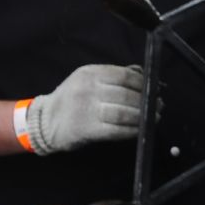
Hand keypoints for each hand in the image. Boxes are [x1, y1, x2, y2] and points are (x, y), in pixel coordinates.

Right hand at [26, 64, 145, 154]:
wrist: (46, 121)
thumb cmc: (73, 100)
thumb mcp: (88, 80)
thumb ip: (114, 76)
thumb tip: (142, 73)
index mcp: (90, 73)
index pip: (124, 75)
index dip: (143, 83)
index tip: (155, 89)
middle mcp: (88, 90)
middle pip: (126, 95)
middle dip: (147, 101)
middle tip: (158, 106)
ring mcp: (86, 110)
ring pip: (123, 113)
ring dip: (143, 117)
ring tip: (153, 117)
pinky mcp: (87, 129)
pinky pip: (116, 130)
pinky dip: (132, 130)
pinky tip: (141, 130)